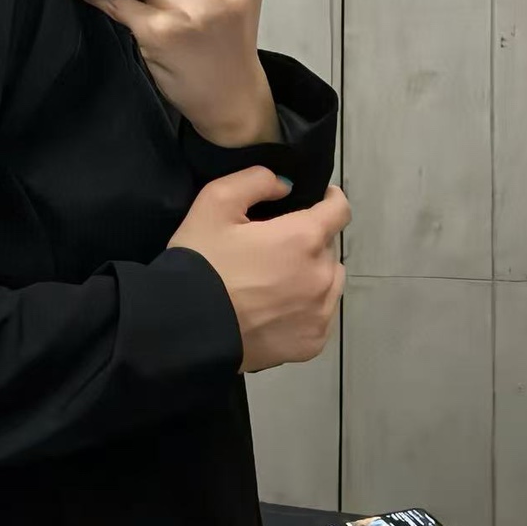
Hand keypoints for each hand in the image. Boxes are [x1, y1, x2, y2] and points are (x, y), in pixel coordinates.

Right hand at [170, 172, 349, 371]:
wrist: (187, 329)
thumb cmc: (202, 261)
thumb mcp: (215, 202)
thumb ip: (256, 181)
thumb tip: (285, 187)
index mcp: (304, 238)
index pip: (339, 210)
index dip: (329, 199)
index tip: (317, 199)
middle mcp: (322, 276)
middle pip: (329, 248)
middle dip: (310, 241)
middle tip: (275, 247)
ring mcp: (319, 314)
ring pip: (330, 282)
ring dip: (314, 274)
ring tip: (278, 280)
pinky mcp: (311, 344)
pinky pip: (321, 315)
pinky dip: (307, 308)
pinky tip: (277, 310)